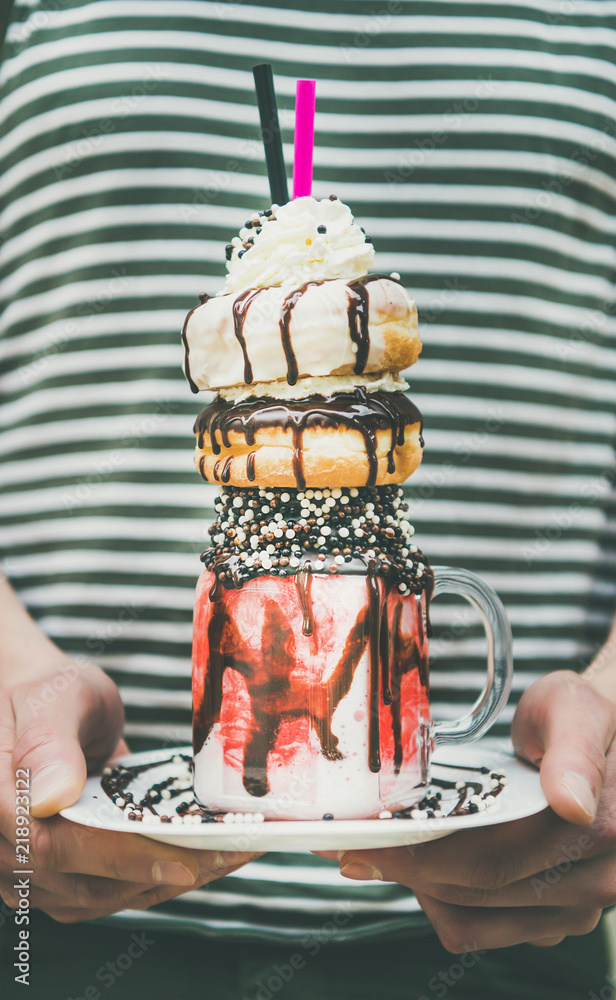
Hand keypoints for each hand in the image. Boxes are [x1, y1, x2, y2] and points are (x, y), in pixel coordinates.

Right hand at [0, 661, 258, 922]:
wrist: (45, 709)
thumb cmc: (49, 696)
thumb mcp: (54, 699)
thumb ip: (48, 743)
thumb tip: (52, 795)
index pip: (52, 847)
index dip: (119, 859)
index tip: (181, 862)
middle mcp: (6, 848)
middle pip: (84, 884)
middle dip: (164, 872)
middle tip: (234, 852)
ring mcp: (29, 871)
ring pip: (100, 897)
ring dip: (167, 882)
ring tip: (230, 855)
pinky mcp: (60, 877)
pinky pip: (108, 891)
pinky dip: (155, 879)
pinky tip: (202, 859)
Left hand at [330, 671, 615, 950]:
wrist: (607, 738)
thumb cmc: (583, 716)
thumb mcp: (575, 711)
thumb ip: (575, 753)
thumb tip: (572, 804)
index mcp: (600, 831)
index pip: (492, 862)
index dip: (419, 855)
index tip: (366, 837)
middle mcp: (593, 881)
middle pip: (475, 893)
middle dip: (403, 868)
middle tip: (347, 843)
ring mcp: (575, 906)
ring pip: (474, 919)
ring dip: (417, 887)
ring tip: (372, 852)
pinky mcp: (556, 915)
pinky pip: (484, 926)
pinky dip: (440, 900)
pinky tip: (414, 865)